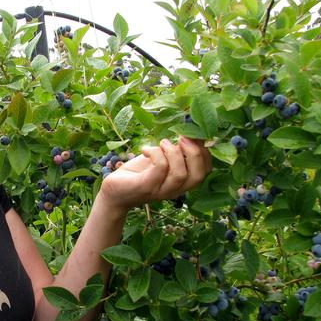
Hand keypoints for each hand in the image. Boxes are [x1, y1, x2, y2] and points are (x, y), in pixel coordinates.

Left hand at [96, 136, 211, 211]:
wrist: (115, 190)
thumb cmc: (139, 172)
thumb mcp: (161, 157)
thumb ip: (177, 149)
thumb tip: (191, 130)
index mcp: (182, 182)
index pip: (206, 171)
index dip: (204, 152)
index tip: (193, 135)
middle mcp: (175, 189)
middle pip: (198, 175)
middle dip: (194, 153)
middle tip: (181, 138)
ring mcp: (161, 190)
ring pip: (180, 174)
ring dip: (173, 152)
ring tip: (162, 143)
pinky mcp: (146, 187)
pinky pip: (160, 168)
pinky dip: (156, 153)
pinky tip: (146, 149)